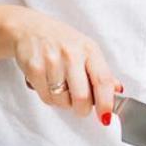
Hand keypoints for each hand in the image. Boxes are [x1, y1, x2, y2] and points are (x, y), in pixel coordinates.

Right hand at [5, 6, 121, 123]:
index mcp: (89, 50)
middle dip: (82, 109)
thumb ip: (101, 72)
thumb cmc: (61, 40)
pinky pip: (46, 97)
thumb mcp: (85, 49)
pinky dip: (49, 98)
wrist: (28, 28)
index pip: (103, 80)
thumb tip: (116, 90)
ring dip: (64, 103)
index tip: (105, 116)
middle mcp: (72, 53)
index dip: (106, 103)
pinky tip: (49, 84)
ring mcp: (52, 60)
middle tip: (81, 106)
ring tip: (61, 88)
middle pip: (82, 96)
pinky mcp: (34, 67)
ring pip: (62, 100)